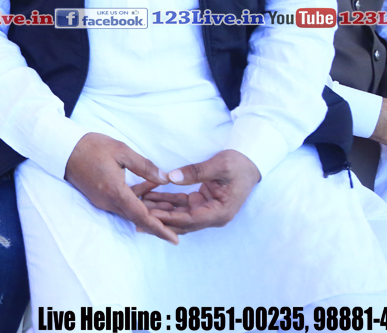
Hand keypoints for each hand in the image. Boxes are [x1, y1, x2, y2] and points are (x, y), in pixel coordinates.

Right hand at [63, 132, 176, 243]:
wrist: (63, 149)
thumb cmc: (92, 147)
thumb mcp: (121, 151)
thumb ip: (144, 166)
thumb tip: (164, 179)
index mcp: (115, 192)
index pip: (141, 217)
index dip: (160, 229)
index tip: (175, 240)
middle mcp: (109, 202)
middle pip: (139, 217)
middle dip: (161, 218)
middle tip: (182, 213)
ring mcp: (104, 201)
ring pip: (132, 211)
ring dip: (151, 209)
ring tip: (172, 202)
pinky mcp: (101, 197)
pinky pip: (124, 204)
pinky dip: (139, 201)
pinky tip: (152, 190)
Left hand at [141, 149, 260, 234]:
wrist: (249, 162)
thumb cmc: (238, 164)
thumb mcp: (219, 165)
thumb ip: (196, 172)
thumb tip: (171, 177)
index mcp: (220, 212)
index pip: (190, 219)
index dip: (169, 219)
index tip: (150, 216)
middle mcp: (213, 216)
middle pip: (182, 223)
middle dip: (160, 221)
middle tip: (137, 220)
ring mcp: (206, 210)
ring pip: (179, 215)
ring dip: (160, 211)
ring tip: (138, 207)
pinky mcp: (200, 202)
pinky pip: (180, 205)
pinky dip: (166, 202)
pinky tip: (148, 196)